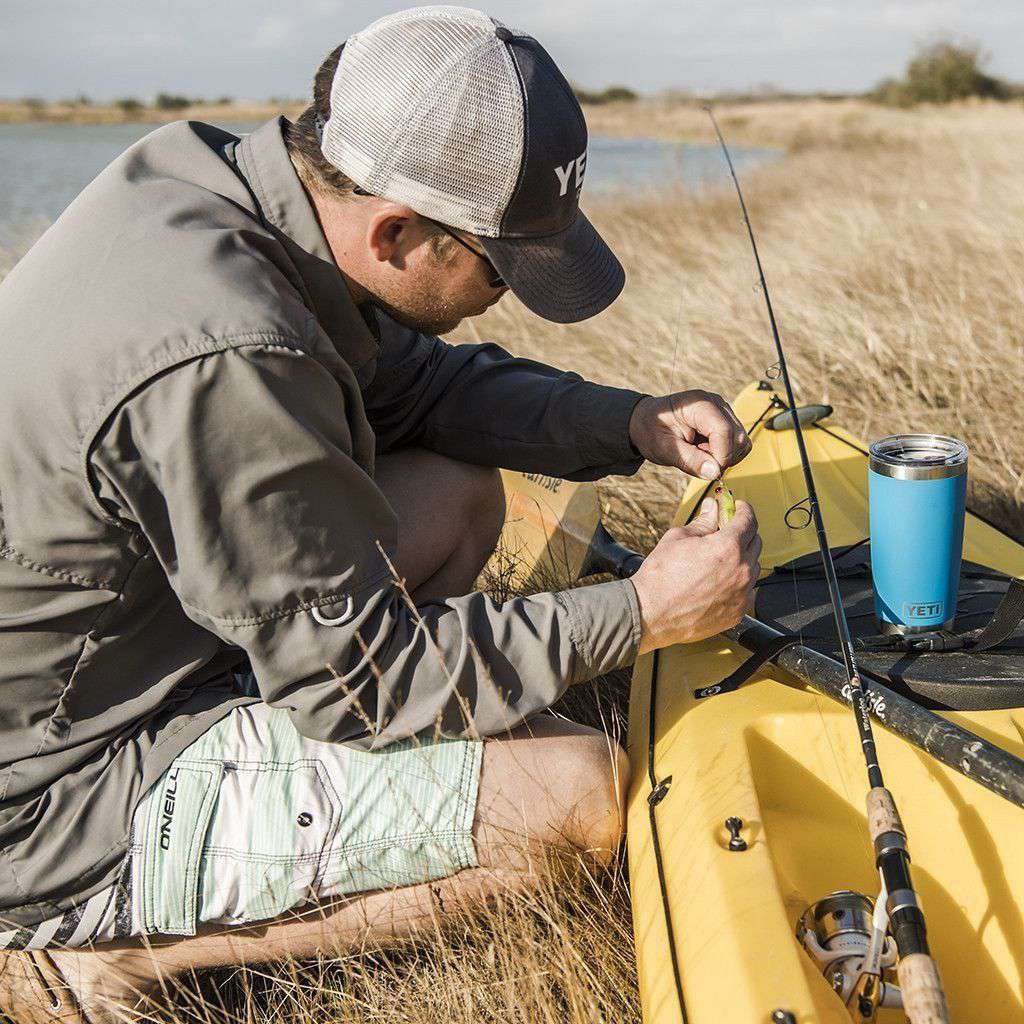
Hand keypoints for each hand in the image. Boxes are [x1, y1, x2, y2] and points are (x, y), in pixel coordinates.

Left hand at [629, 390, 751, 479]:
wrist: (646, 422)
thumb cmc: (651, 431)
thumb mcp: (663, 449)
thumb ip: (689, 460)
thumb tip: (715, 473)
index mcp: (698, 404)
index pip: (723, 430)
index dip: (720, 455)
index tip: (706, 469)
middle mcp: (716, 403)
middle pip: (738, 437)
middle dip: (722, 457)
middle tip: (696, 460)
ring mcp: (724, 411)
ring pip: (742, 441)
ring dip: (725, 456)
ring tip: (699, 454)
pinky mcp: (726, 420)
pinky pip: (738, 443)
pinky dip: (726, 454)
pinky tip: (705, 452)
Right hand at [631, 497, 760, 653]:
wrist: (650, 613)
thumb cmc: (660, 578)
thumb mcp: (678, 538)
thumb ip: (702, 522)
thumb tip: (711, 510)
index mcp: (727, 547)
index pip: (748, 520)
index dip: (743, 509)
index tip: (737, 508)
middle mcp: (741, 570)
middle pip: (755, 542)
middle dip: (743, 532)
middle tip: (727, 530)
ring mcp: (742, 593)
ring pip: (753, 568)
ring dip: (742, 558)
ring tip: (719, 559)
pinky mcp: (737, 612)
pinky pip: (747, 591)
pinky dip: (738, 583)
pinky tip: (720, 582)